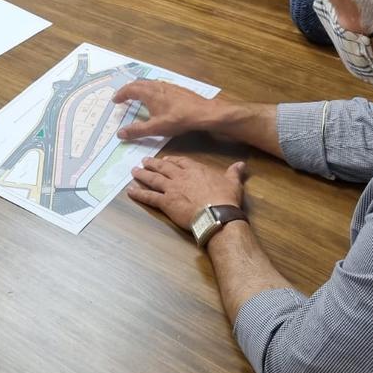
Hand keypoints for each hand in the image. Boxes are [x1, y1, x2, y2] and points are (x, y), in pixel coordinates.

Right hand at [114, 80, 221, 139]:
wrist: (202, 112)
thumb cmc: (178, 119)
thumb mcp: (155, 128)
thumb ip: (137, 130)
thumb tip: (120, 133)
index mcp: (149, 93)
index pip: (130, 90)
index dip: (121, 94)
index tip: (115, 100)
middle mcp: (157, 86)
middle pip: (138, 83)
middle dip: (128, 89)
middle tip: (123, 96)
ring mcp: (168, 86)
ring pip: (149, 83)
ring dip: (139, 87)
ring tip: (136, 94)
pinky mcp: (176, 88)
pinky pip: (158, 85)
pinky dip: (150, 88)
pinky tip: (156, 96)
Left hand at [129, 157, 245, 229]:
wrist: (216, 213)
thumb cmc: (225, 197)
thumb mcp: (233, 182)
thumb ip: (234, 172)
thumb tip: (241, 164)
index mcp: (195, 170)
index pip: (180, 162)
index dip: (172, 160)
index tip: (165, 159)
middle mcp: (180, 176)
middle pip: (163, 168)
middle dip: (153, 164)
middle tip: (143, 161)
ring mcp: (171, 189)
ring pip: (153, 180)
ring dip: (142, 175)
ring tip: (133, 171)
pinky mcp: (165, 202)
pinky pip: (149, 197)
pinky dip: (139, 194)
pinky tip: (130, 192)